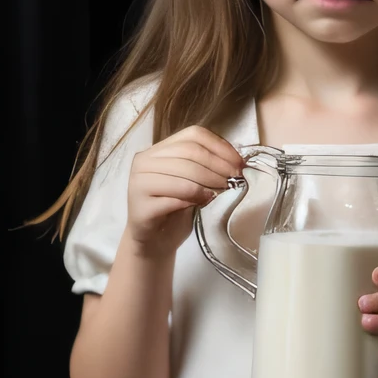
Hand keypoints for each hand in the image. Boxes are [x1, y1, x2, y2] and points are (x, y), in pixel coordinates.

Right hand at [124, 126, 242, 257]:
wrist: (154, 241)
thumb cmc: (174, 209)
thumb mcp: (191, 181)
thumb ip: (204, 166)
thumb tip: (235, 162)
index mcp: (157, 150)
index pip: (192, 135)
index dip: (219, 147)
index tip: (238, 163)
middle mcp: (144, 162)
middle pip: (189, 153)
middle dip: (217, 166)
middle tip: (234, 179)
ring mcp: (138, 182)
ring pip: (182, 174)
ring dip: (208, 181)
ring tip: (221, 190)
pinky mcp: (140, 206)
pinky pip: (174, 197)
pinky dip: (194, 198)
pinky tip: (205, 201)